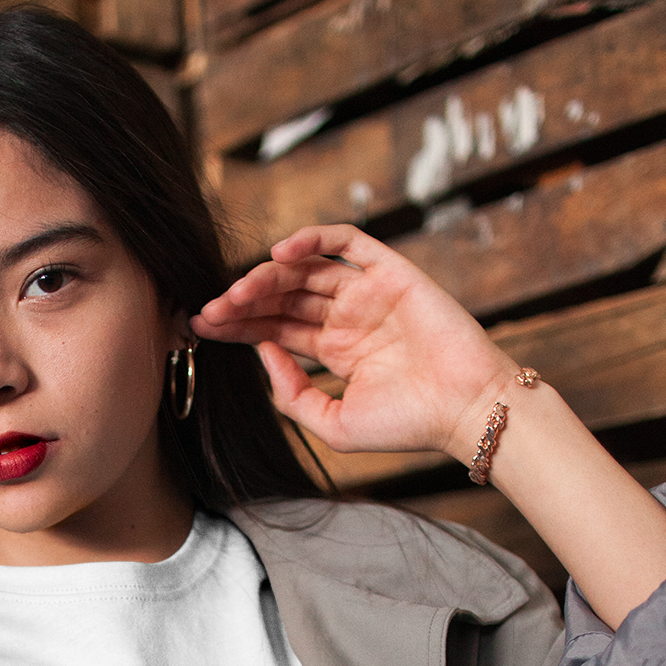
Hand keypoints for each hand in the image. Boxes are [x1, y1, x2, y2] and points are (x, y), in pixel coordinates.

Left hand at [192, 225, 514, 465]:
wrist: (464, 410)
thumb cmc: (407, 425)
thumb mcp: (332, 422)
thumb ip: (292, 393)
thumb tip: (262, 353)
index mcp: (337, 351)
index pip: (278, 328)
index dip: (240, 324)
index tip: (202, 325)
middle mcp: (349, 318)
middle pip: (285, 297)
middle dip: (245, 301)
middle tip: (212, 309)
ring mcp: (369, 293)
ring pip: (307, 271)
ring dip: (269, 276)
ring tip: (239, 291)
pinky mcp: (391, 273)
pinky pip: (347, 243)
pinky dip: (313, 239)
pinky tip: (281, 253)